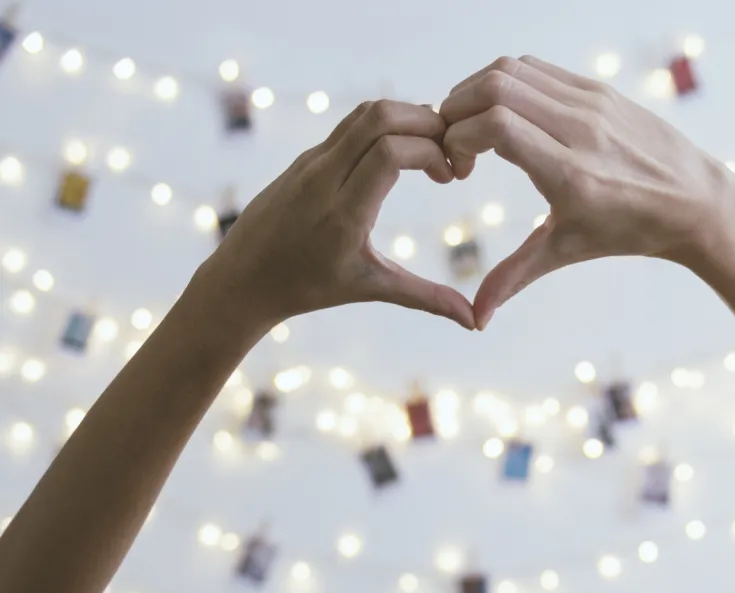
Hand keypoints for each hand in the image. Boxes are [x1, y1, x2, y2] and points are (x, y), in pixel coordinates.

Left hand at [203, 100, 474, 330]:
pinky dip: (386, 126)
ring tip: (433, 150)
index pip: (391, 152)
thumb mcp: (371, 288)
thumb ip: (425, 298)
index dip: (431, 151)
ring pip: (366, 112)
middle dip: (427, 124)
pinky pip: (352, 124)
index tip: (450, 178)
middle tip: (451, 154)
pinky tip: (405, 152)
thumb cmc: (307, 287)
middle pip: (381, 117)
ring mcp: (313, 160)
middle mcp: (325, 177)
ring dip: (407, 118)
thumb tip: (474, 321)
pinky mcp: (308, 155)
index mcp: (343, 213)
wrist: (243, 277)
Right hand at [439, 56, 734, 326]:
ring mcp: (590, 101)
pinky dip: (505, 83)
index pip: (496, 127)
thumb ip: (514, 277)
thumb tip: (476, 320)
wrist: (694, 201)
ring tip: (470, 128)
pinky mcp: (597, 87)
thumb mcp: (567, 251)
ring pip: (512, 70)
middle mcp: (580, 129)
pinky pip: (536, 69)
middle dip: (456, 110)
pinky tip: (502, 115)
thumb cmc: (630, 232)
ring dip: (476, 92)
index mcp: (570, 173)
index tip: (457, 167)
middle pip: (495, 88)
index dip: (460, 138)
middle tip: (452, 145)